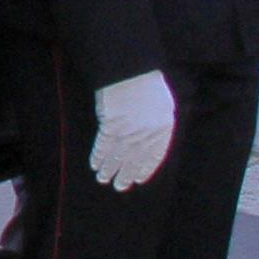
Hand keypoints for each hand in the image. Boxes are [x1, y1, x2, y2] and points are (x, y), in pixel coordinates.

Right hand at [88, 69, 176, 190]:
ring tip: (103, 179)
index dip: (145, 169)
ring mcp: (129, 130)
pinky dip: (98, 155)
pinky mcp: (111, 125)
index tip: (138, 179)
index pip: (155, 155)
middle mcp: (148, 133)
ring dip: (109, 168)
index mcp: (164, 127)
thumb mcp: (162, 103)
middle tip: (119, 186)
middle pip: (135, 159)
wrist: (133, 72)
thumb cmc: (147, 83)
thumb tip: (148, 136)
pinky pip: (103, 145)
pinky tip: (95, 163)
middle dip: (126, 174)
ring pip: (118, 155)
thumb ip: (157, 122)